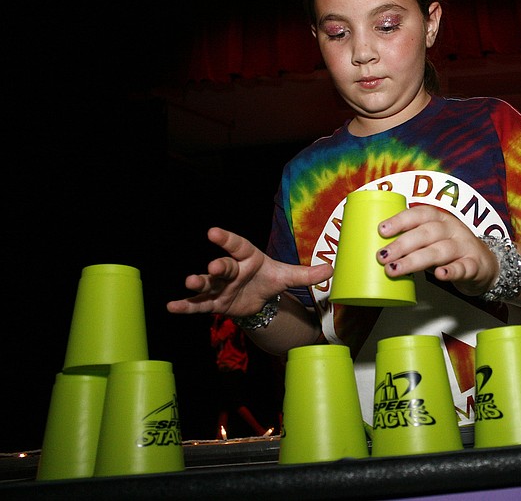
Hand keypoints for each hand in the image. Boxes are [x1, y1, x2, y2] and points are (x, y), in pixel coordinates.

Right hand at [166, 227, 332, 316]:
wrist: (259, 300)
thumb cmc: (268, 280)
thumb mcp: (287, 277)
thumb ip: (307, 274)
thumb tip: (332, 270)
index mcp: (248, 257)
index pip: (237, 245)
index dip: (226, 239)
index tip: (214, 232)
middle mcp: (231, 269)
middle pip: (223, 266)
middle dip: (217, 266)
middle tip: (213, 265)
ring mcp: (220, 286)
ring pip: (207, 283)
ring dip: (198, 282)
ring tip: (189, 281)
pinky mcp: (214, 302)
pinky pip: (199, 304)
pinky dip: (186, 305)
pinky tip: (171, 306)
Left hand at [376, 205, 498, 296]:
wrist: (485, 266)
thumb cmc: (450, 250)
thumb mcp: (433, 239)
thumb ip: (413, 240)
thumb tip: (379, 248)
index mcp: (440, 219)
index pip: (420, 213)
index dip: (401, 220)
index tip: (381, 230)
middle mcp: (453, 229)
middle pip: (427, 233)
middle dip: (402, 244)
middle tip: (382, 256)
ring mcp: (465, 247)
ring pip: (440, 251)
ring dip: (415, 260)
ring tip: (395, 269)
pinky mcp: (474, 266)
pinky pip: (463, 268)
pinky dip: (451, 271)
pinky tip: (439, 275)